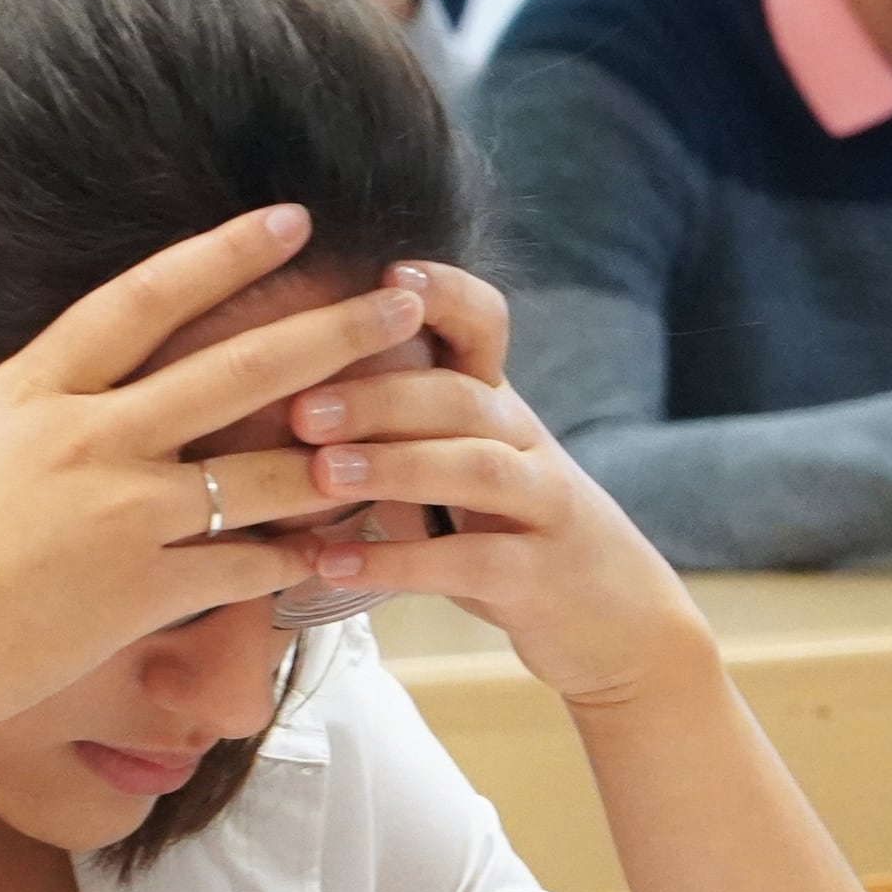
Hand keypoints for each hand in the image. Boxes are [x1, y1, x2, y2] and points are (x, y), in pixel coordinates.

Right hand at [0, 205, 390, 751]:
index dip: (224, 254)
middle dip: (332, 329)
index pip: (144, 299)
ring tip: (412, 425)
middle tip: (403, 299)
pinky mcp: (147, 591)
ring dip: (343, 446)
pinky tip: (345, 545)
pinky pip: (249, 565)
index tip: (291, 221)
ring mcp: (127, 515)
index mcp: (30, 392)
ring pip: (264, 468)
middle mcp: (92, 439)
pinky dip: (299, 555)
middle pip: (239, 369)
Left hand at [278, 260, 707, 707]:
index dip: (444, 292)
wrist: (612, 618)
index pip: (484, 324)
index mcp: (498, 403)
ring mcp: (541, 506)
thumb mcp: (461, 465)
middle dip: (379, 396)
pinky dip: (398, 564)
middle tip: (300, 409)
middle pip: (461, 397)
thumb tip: (279, 388)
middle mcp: (525, 441)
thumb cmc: (506, 531)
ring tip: (319, 475)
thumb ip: (397, 428)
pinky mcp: (540, 576)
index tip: (386, 274)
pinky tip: (334, 566)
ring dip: (393, 466)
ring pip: (474, 469)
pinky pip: (471, 563)